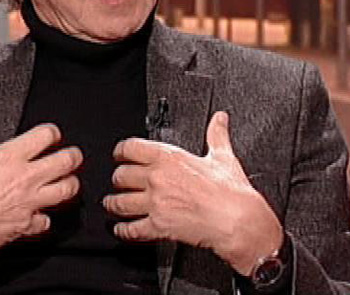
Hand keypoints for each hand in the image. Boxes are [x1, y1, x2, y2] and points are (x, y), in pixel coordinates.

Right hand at [0, 111, 81, 285]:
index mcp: (9, 157)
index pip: (46, 135)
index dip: (53, 132)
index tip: (52, 135)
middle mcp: (25, 177)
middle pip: (67, 161)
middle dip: (73, 156)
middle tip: (72, 156)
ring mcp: (30, 202)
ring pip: (67, 190)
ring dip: (70, 185)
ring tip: (68, 182)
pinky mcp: (28, 225)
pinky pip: (48, 221)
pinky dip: (46, 218)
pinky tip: (41, 215)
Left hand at [104, 111, 282, 275]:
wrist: (237, 219)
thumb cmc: (230, 190)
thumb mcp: (223, 156)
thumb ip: (216, 135)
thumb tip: (219, 119)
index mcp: (169, 157)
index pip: (130, 148)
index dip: (121, 151)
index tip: (119, 155)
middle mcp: (157, 178)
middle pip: (121, 176)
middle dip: (117, 179)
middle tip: (119, 182)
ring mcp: (155, 203)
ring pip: (120, 203)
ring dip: (113, 204)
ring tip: (112, 204)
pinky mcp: (158, 226)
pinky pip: (131, 229)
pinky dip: (123, 230)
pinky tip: (121, 229)